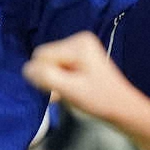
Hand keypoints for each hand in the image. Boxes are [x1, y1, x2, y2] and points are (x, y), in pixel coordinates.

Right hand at [23, 31, 140, 125]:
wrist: (122, 109)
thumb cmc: (100, 100)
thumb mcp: (70, 90)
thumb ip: (47, 77)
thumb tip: (26, 68)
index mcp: (78, 43)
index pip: (42, 55)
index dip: (46, 75)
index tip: (62, 88)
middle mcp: (79, 40)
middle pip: (46, 58)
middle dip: (51, 76)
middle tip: (68, 91)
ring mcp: (80, 48)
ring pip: (50, 63)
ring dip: (56, 80)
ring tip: (73, 91)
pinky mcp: (81, 57)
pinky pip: (58, 66)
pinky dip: (61, 79)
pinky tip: (73, 89)